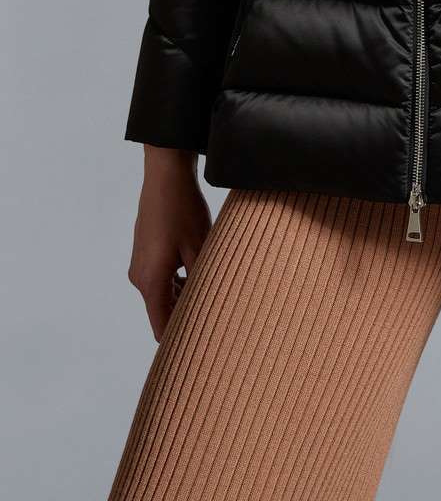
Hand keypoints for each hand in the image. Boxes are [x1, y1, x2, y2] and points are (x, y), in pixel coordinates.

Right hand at [127, 146, 211, 340]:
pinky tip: (200, 269)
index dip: (181, 341)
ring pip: (163, 293)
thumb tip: (214, 308)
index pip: (162, 327)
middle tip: (218, 317)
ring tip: (215, 288)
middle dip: (188, 315)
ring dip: (185, 294)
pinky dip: (178, 280)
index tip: (203, 347)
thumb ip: (203, 281)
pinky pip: (160, 277)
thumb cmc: (184, 210)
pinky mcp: (144, 252)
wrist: (165, 174)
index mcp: (151, 282)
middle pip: (163, 311)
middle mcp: (139, 278)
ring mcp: (139, 264)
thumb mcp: (200, 247)